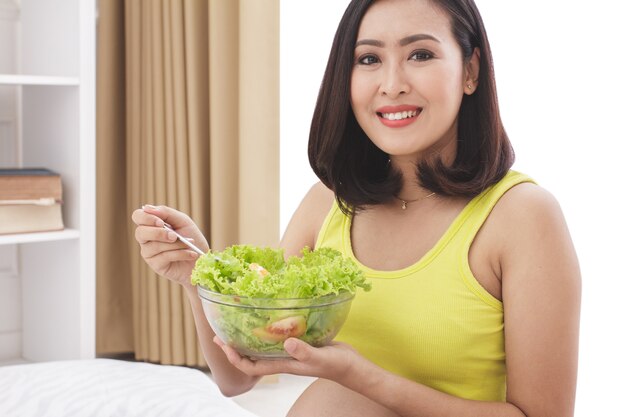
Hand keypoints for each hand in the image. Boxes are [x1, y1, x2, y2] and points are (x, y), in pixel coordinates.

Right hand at [131, 205, 208, 288]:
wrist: (202, 259)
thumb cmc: (191, 237)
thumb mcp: (183, 221)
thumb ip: (166, 213)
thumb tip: (147, 208)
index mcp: (151, 224)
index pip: (138, 216)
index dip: (146, 218)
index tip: (161, 222)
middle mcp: (146, 238)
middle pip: (140, 233)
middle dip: (158, 233)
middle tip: (174, 236)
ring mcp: (149, 252)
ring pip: (155, 246)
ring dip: (176, 244)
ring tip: (189, 244)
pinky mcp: (156, 265)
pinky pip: (164, 257)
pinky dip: (180, 254)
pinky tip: (191, 254)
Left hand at [214, 336, 361, 383]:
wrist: (351, 366)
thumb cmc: (337, 364)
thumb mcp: (321, 356)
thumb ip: (304, 351)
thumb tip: (286, 343)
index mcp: (285, 365)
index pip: (252, 367)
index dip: (235, 358)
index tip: (223, 345)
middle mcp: (283, 359)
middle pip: (252, 357)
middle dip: (234, 347)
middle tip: (221, 332)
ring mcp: (290, 352)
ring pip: (262, 348)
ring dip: (248, 339)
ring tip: (237, 325)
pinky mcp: (299, 344)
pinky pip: (277, 340)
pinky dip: (268, 332)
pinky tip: (268, 320)